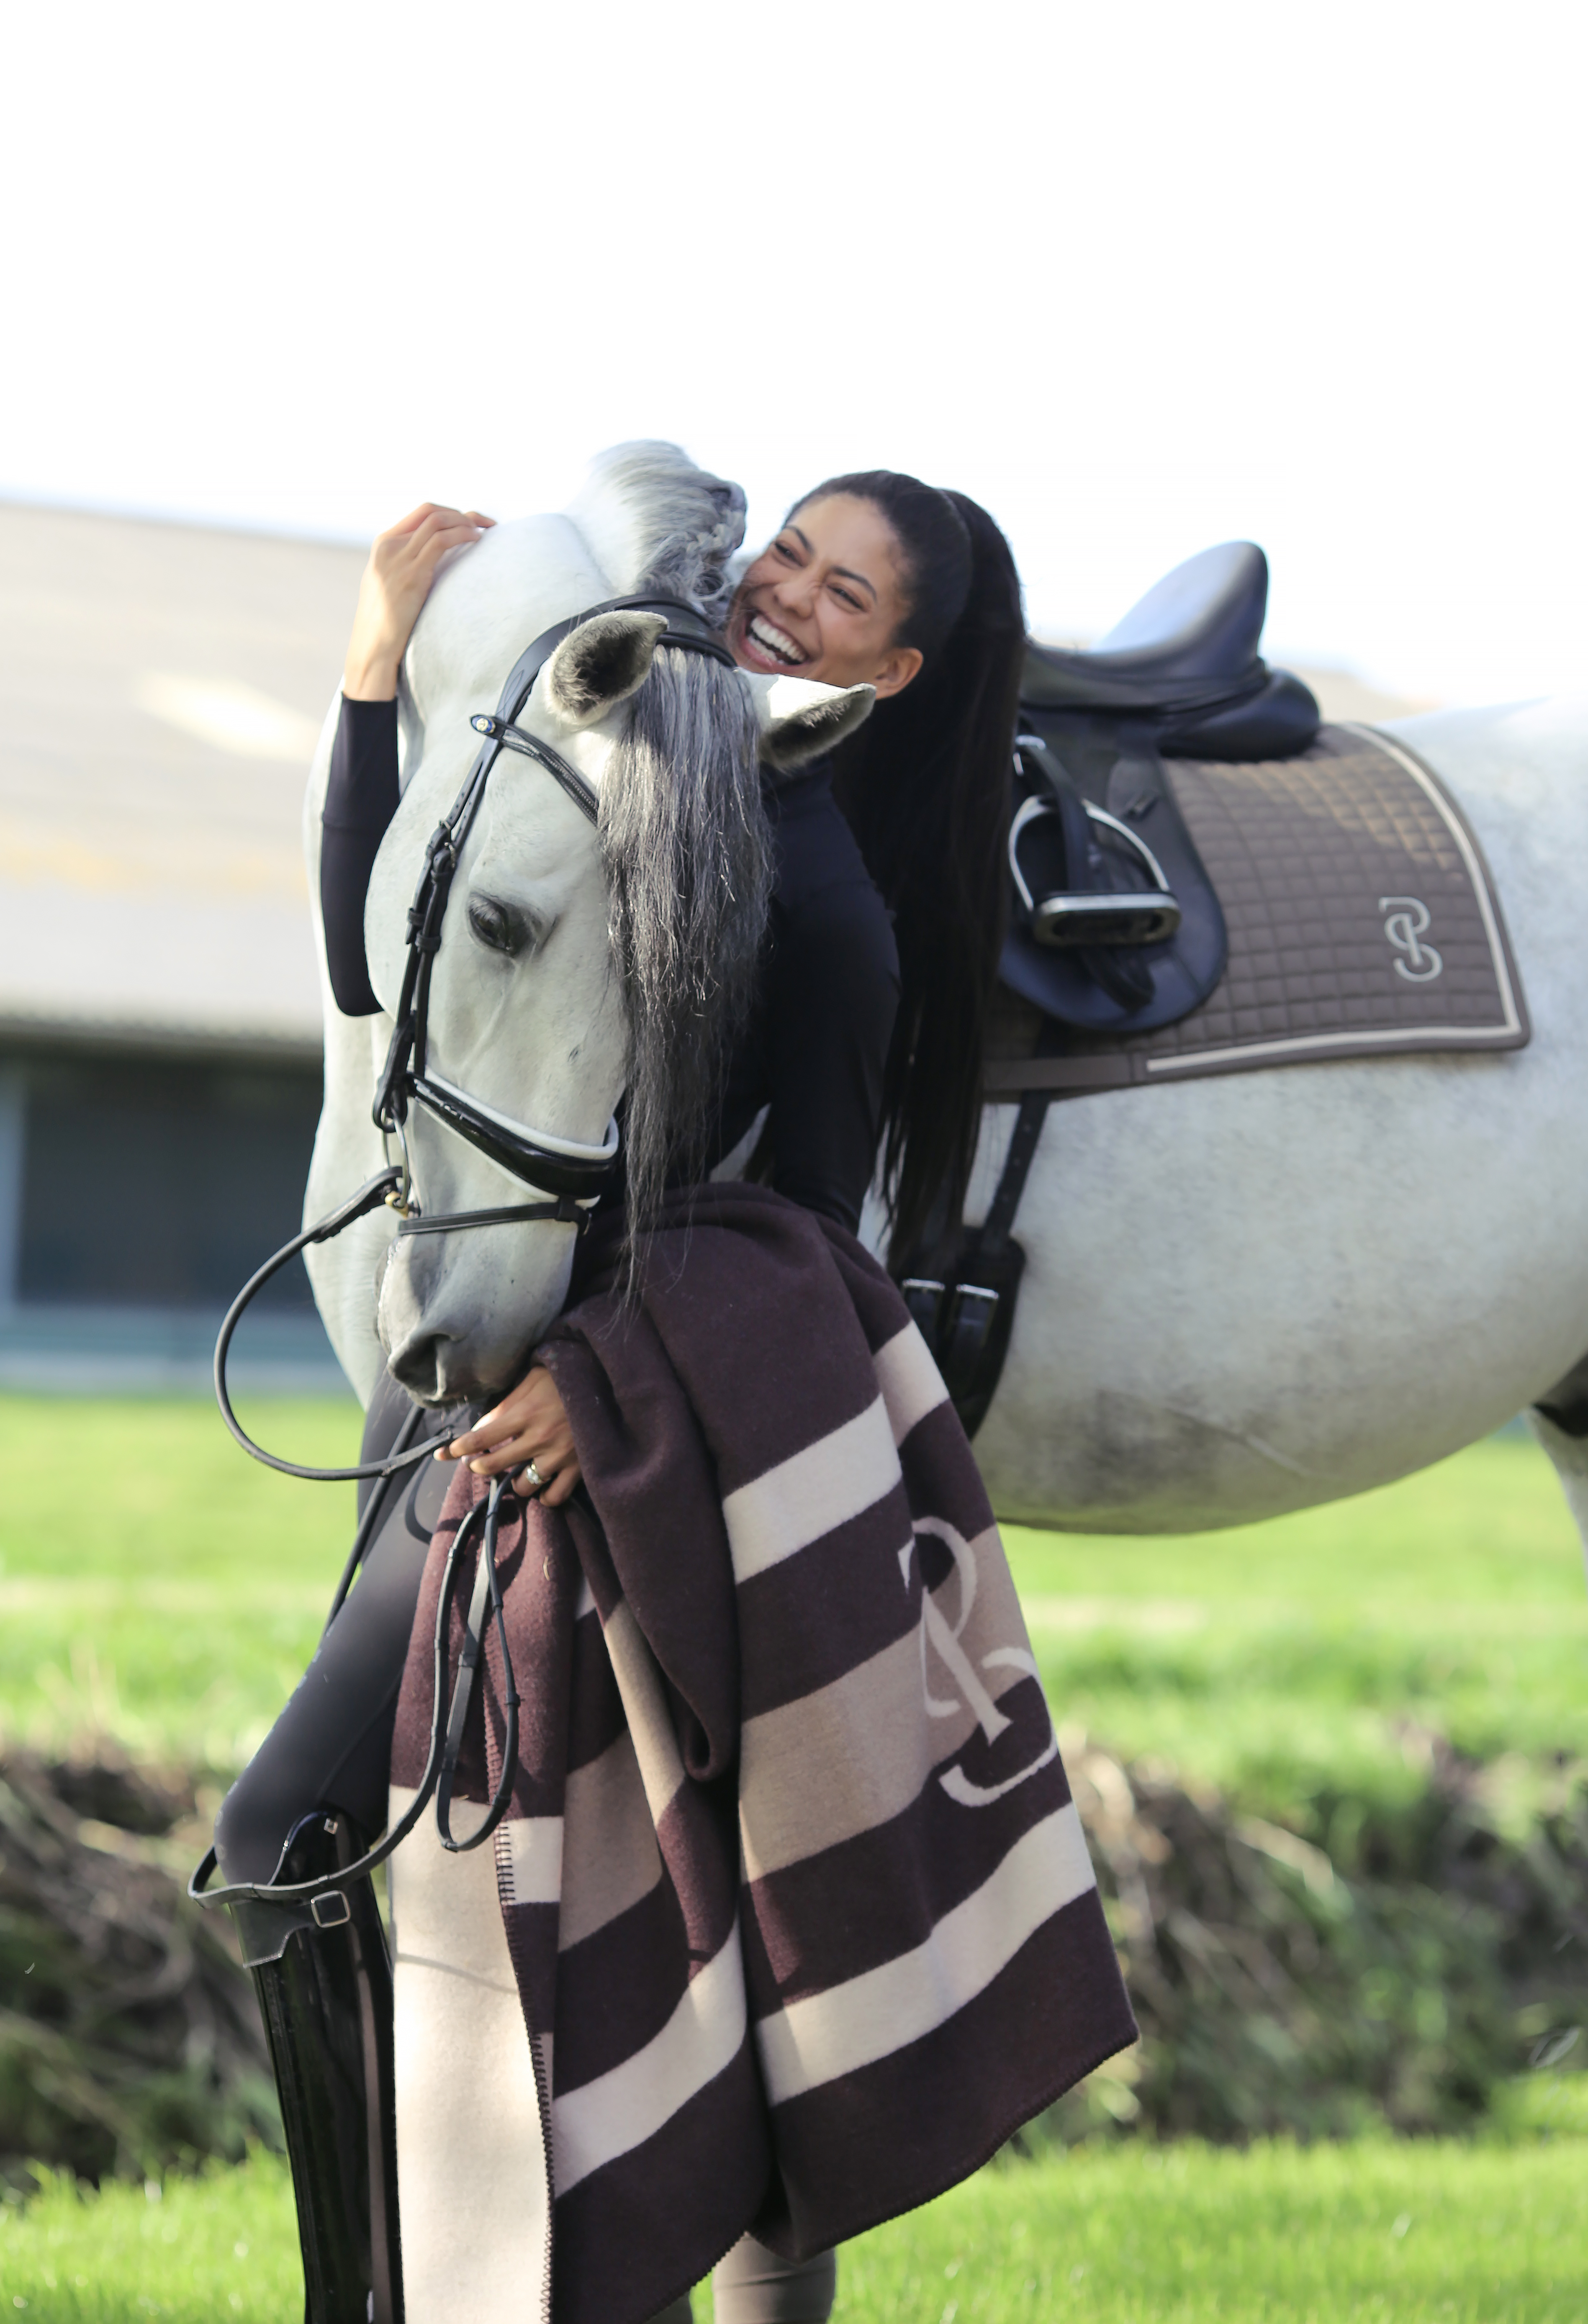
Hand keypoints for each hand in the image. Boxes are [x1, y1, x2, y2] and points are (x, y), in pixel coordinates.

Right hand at [343, 504, 494, 700]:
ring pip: (437, 522)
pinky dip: (461, 535)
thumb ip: (404, 564)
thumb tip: (430, 560)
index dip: (450, 511)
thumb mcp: (387, 583)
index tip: (471, 521)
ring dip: (465, 522)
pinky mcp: (413, 574)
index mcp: (383, 544)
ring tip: (483, 532)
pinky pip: (441, 542)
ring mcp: (399, 558)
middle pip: (431, 511)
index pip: (421, 513)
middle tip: (483, 524)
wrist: (372, 645)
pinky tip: (476, 540)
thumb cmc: (383, 621)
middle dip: (462, 513)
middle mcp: (390, 545)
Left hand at [435, 1365, 580, 1504]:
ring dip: (516, 1483)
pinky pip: (555, 1496)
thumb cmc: (567, 1377)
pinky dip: (545, 1496)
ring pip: (524, 1487)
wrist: (609, 1382)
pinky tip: (542, 1485)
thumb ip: (507, 1404)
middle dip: (479, 1466)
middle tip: (478, 1463)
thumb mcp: (533, 1380)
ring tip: (519, 1472)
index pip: (481, 1437)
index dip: (458, 1449)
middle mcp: (539, 1438)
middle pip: (495, 1465)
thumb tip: (482, 1426)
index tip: (444, 1454)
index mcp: (525, 1413)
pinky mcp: (579, 1468)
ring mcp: (559, 1456)